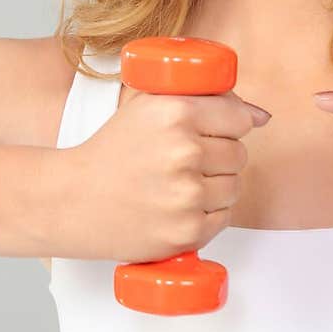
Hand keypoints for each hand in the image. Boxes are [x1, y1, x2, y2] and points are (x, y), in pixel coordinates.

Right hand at [51, 87, 270, 263]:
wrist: (72, 200)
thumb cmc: (110, 153)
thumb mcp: (149, 107)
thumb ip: (204, 100)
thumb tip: (260, 116)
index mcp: (176, 112)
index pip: (240, 119)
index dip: (226, 128)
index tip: (207, 134)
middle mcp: (185, 151)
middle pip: (240, 155)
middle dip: (219, 158)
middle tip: (182, 163)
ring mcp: (187, 195)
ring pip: (234, 187)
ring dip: (215, 187)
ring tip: (177, 185)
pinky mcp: (188, 231)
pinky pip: (223, 218)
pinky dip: (206, 214)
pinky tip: (177, 207)